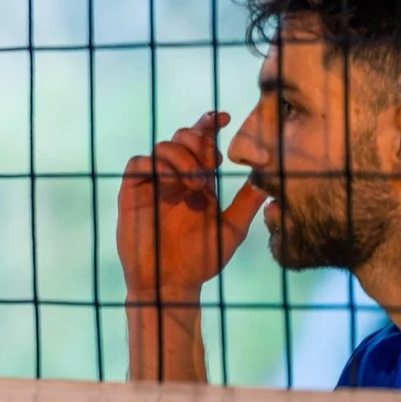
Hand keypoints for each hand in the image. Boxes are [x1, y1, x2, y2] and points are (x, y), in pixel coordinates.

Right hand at [118, 112, 264, 305]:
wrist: (171, 283)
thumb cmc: (201, 260)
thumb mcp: (232, 228)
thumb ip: (246, 202)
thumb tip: (268, 179)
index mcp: (198, 181)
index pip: (201, 143)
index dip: (208, 124)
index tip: (223, 118)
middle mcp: (174, 177)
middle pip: (181, 136)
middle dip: (197, 141)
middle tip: (210, 165)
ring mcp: (152, 184)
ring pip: (162, 146)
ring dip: (182, 158)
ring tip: (196, 184)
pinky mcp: (132, 193)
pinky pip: (138, 163)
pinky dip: (155, 165)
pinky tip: (172, 182)